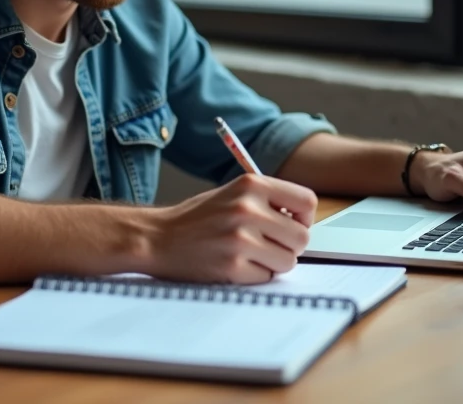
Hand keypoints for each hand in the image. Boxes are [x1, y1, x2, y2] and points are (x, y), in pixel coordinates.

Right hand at [143, 174, 316, 284]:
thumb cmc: (197, 218)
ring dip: (274, 263)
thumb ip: (267, 201)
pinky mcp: (232, 267)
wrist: (156, 238)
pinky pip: (266, 277)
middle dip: (290, 246)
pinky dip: (255, 275)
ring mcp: (240, 239)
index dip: (303, 217)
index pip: (306, 201)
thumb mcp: (232, 193)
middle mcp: (247, 209)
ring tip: (250, 255)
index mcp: (251, 185)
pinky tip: (235, 265)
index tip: (291, 224)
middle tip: (269, 245)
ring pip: (288, 261)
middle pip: (302, 237)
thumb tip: (303, 220)